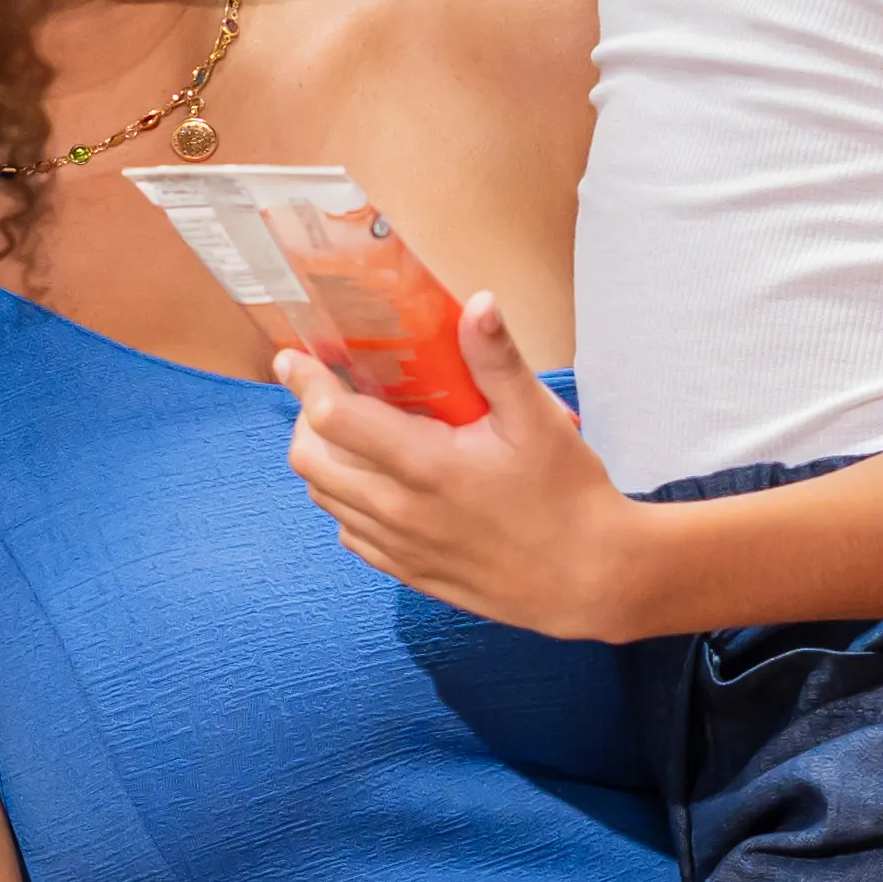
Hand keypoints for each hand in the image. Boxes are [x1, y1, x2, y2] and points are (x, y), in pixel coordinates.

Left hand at [278, 294, 662, 639]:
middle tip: (332, 392)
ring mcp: (399, 547)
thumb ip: (498, 361)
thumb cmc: (568, 495)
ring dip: (324, 460)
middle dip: (305, 419)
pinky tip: (379, 481)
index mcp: (426, 465)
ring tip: (353, 432)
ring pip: (324, 499)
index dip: (305, 382)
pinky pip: (350, 534)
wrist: (589, 578)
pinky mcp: (409, 573)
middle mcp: (399, 510)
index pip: (331, 418)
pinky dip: (347, 502)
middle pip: (309, 460)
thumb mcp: (538, 419)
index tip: (293, 358)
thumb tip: (477, 303)